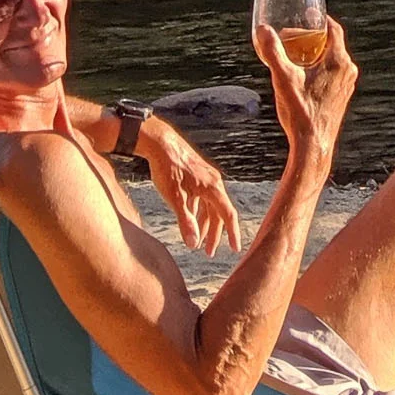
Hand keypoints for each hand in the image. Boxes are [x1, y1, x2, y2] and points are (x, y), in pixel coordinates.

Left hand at [140, 117, 242, 255]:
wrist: (159, 142)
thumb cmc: (167, 167)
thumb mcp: (175, 197)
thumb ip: (185, 220)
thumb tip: (193, 244)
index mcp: (212, 187)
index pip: (228, 215)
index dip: (232, 233)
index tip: (235, 249)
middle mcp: (213, 182)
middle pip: (219, 213)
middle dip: (215, 234)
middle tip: (208, 253)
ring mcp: (205, 178)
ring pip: (210, 206)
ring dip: (205, 225)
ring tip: (197, 242)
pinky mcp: (197, 176)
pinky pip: (203, 199)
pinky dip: (198, 213)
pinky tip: (190, 220)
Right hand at [255, 15, 357, 167]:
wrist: (313, 146)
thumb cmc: (301, 113)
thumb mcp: (283, 79)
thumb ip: (273, 52)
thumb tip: (263, 30)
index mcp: (338, 61)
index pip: (333, 29)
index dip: (319, 20)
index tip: (307, 15)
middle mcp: (348, 71)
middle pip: (331, 43)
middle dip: (311, 38)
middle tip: (292, 37)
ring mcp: (346, 85)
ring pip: (332, 59)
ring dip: (315, 53)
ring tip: (294, 56)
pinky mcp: (342, 96)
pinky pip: (333, 73)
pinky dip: (319, 68)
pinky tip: (302, 76)